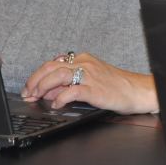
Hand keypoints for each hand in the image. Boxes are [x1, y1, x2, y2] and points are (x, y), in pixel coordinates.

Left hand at [21, 52, 158, 114]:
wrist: (137, 91)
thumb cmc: (116, 86)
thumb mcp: (90, 80)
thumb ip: (69, 83)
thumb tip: (49, 91)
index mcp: (82, 59)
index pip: (52, 63)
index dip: (36, 76)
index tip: (29, 87)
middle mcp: (84, 64)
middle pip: (51, 67)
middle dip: (34, 81)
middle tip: (28, 93)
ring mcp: (90, 75)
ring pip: (58, 75)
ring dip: (43, 87)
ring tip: (38, 97)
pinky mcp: (95, 89)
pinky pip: (72, 91)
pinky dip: (60, 98)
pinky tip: (57, 105)